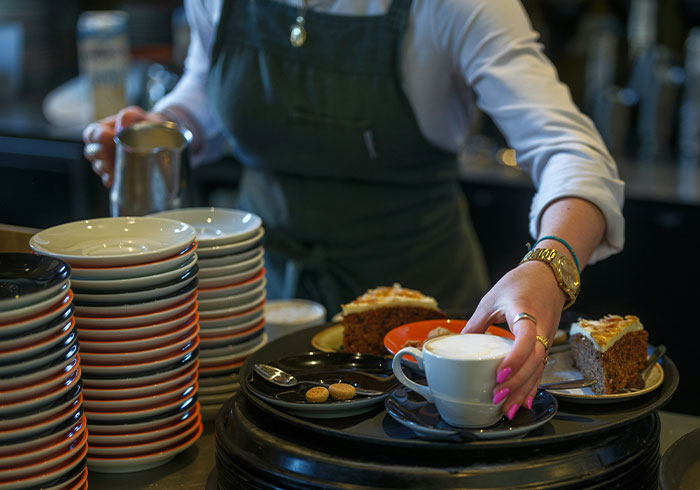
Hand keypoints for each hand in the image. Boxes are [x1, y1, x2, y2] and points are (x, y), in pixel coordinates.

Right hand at [82, 106, 163, 186]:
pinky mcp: (117, 175)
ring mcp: (108, 163)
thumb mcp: (137, 116)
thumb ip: (129, 116)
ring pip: (99, 167)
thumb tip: (122, 125)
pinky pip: (109, 180)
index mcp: (102, 131)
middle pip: (91, 152)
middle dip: (98, 154)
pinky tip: (118, 179)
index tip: (109, 136)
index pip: (91, 134)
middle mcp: (102, 148)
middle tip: (108, 153)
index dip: (97, 136)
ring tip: (114, 166)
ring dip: (105, 167)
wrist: (159, 137)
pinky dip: (112, 179)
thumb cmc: (143, 124)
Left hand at [461, 260, 563, 419]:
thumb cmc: (520, 283)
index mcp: (526, 313)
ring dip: (523, 391)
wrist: (549, 275)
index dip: (514, 359)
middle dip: (517, 383)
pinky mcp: (547, 345)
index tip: (500, 374)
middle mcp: (541, 329)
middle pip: (534, 362)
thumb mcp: (491, 299)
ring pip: (538, 369)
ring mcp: (547, 338)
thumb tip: (458, 343)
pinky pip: (540, 369)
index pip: (526, 339)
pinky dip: (531, 386)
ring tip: (508, 410)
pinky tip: (524, 403)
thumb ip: (476, 322)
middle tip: (496, 397)